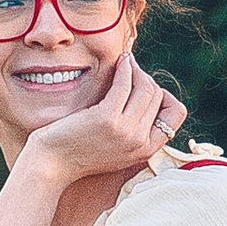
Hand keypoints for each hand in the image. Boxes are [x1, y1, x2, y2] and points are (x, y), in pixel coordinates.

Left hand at [26, 55, 186, 181]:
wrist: (51, 165)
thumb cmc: (79, 151)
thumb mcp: (115, 145)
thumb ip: (134, 129)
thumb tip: (147, 92)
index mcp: (147, 150)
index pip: (176, 113)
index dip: (163, 95)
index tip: (143, 87)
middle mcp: (141, 142)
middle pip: (158, 96)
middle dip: (146, 77)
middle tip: (130, 68)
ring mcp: (126, 131)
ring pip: (146, 88)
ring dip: (137, 68)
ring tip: (126, 60)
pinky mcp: (107, 119)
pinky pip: (125, 84)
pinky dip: (125, 68)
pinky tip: (120, 61)